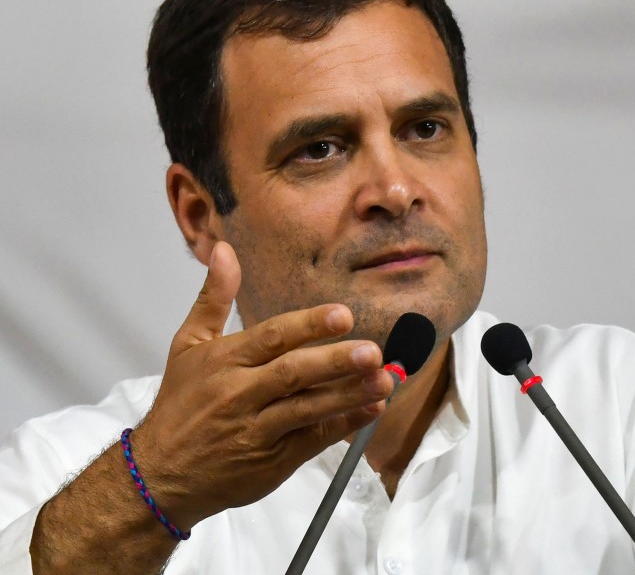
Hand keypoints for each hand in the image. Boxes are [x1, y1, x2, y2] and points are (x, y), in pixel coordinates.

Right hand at [128, 241, 392, 529]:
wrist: (160, 476)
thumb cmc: (180, 405)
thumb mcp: (187, 346)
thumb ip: (214, 298)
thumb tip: (225, 250)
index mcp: (223, 361)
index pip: (271, 338)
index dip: (309, 326)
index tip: (343, 316)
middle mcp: (239, 394)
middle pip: (292, 374)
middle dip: (335, 362)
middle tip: (372, 351)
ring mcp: (256, 430)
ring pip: (307, 409)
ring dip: (349, 394)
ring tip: (383, 380)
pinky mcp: (272, 461)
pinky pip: (313, 440)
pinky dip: (344, 424)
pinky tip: (371, 409)